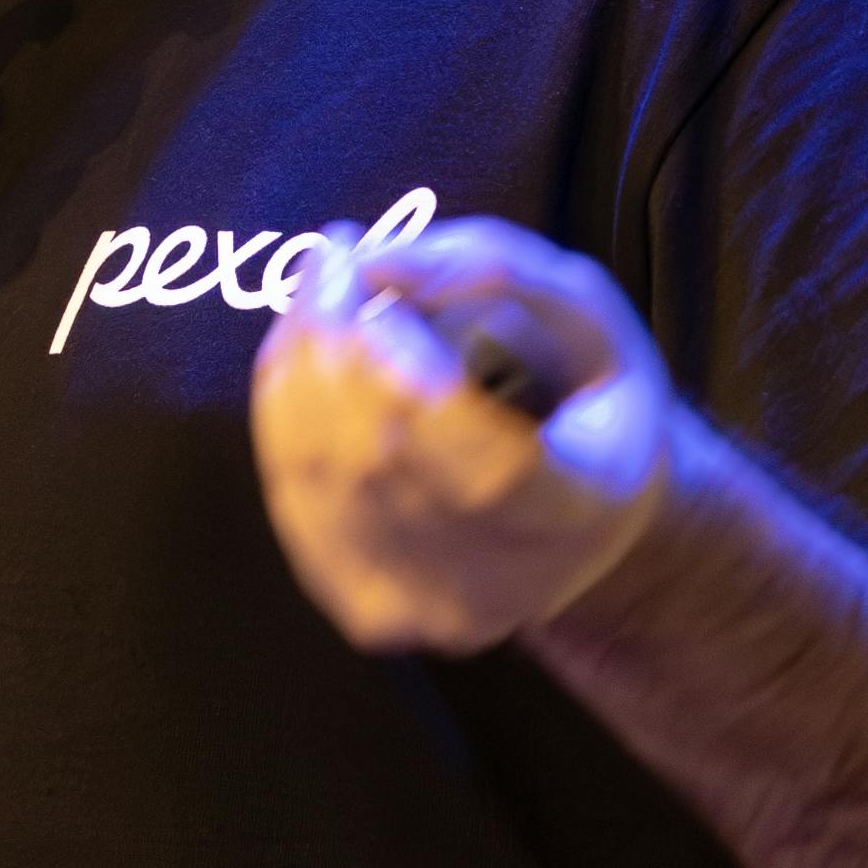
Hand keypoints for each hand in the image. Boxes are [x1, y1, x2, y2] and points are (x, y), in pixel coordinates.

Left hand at [248, 216, 681, 653]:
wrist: (588, 525)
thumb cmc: (587, 400)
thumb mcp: (585, 311)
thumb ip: (493, 268)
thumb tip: (368, 262)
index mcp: (583, 510)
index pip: (487, 471)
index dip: (412, 377)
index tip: (375, 287)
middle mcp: (506, 585)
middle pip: (380, 464)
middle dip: (332, 338)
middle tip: (332, 255)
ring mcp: (428, 610)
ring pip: (318, 478)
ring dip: (295, 363)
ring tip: (318, 290)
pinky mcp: (369, 611)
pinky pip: (292, 498)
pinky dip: (280, 412)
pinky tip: (302, 355)